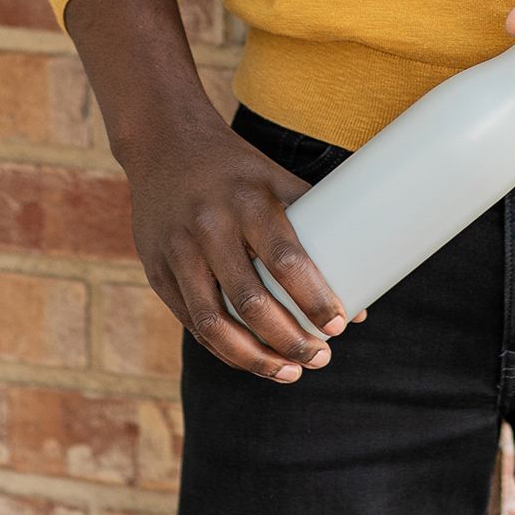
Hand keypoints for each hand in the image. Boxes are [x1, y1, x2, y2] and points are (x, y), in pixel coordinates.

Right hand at [122, 114, 366, 383]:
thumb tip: (358, 283)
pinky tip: (252, 360)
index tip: (338, 325)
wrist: (161, 142)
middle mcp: (208, 226)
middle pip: (250, 301)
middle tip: (320, 357)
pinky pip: (192, 322)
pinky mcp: (156, 271)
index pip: (285, 259)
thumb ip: (314, 222)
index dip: (313, 298)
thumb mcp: (274, 178)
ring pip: (214, 323)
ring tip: (290, 372)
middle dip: (289, 340)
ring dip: (255, 358)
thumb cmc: (236, 168)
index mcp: (247, 200)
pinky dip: (224, 348)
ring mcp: (177, 251)